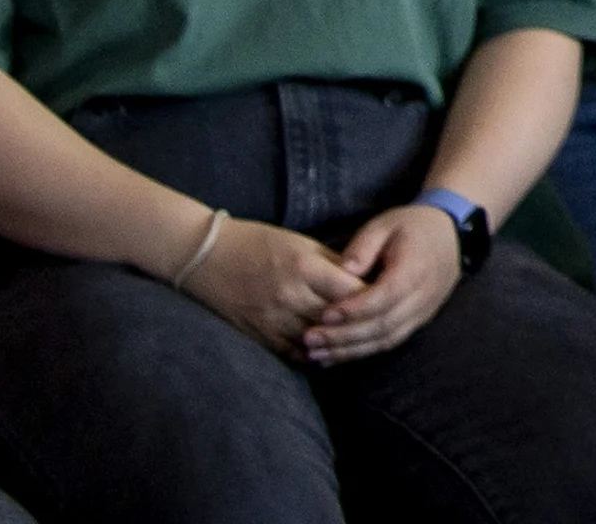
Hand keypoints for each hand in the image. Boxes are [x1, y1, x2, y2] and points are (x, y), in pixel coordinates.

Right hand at [178, 215, 365, 354]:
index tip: (389, 297)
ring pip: (318, 340)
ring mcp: (271, 319)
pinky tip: (329, 351)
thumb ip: (333, 264)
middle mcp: (288, 296)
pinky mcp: (257, 335)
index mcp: (303, 268)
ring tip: (361, 340)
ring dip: (339, 342)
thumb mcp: (301, 243)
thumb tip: (366, 280)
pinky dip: (313, 353)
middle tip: (383, 322)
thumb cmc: (258, 243)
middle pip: (338, 319)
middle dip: (361, 322)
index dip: (374, 296)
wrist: (205, 257)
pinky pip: (293, 353)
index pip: (352, 291)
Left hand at [303, 204, 462, 365]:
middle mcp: (424, 295)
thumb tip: (343, 271)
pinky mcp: (419, 321)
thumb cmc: (411, 226)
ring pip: (387, 339)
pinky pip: (390, 342)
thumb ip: (363, 245)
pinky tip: (335, 356)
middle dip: (345, 335)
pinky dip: (362, 352)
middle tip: (310, 339)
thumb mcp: (384, 224)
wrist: (449, 235)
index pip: (387, 294)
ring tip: (315, 354)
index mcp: (417, 267)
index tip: (324, 314)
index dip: (356, 308)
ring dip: (350, 350)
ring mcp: (424, 311)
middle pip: (385, 323)